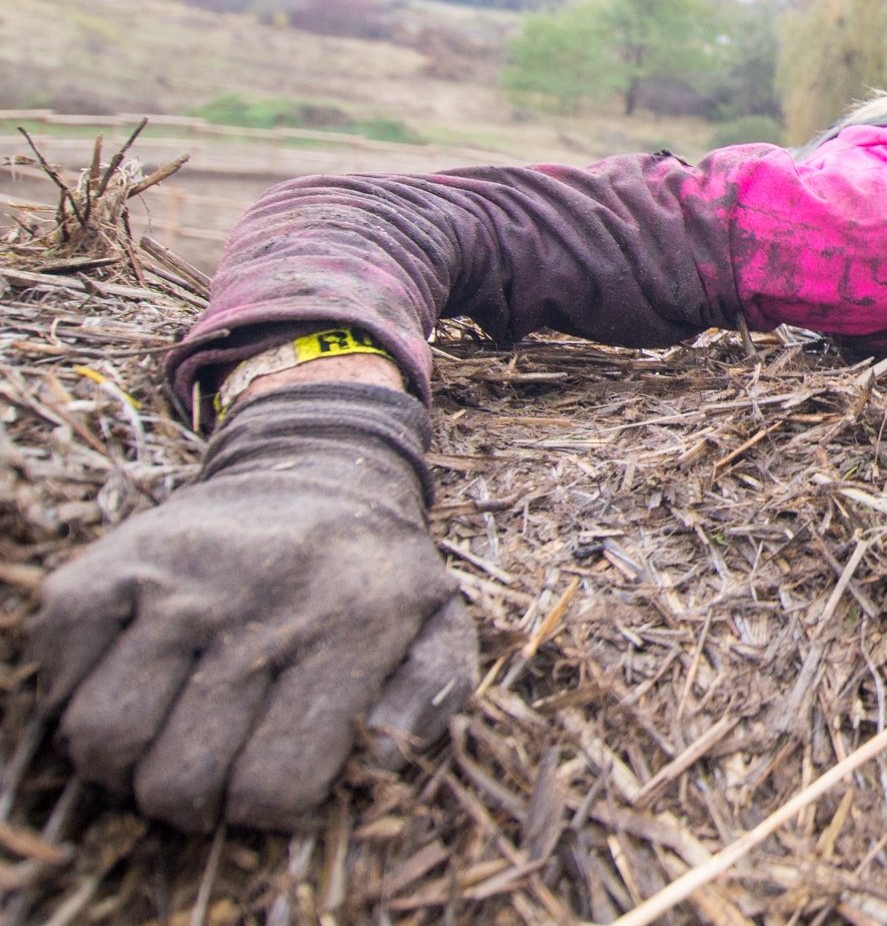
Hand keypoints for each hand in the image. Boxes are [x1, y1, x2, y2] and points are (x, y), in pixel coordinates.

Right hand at [30, 383, 476, 831]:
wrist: (322, 464)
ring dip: (125, 765)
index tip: (275, 789)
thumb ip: (430, 699)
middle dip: (192, 803)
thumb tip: (377, 761)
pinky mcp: (116, 558)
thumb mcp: (440, 627)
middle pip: (179, 776)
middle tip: (213, 778)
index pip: (272, 782)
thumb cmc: (379, 575)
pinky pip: (57, 665)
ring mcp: (178, 577)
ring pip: (103, 733)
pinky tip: (134, 685)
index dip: (265, 811)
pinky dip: (76, 694)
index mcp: (349, 627)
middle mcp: (259, 600)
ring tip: (166, 742)